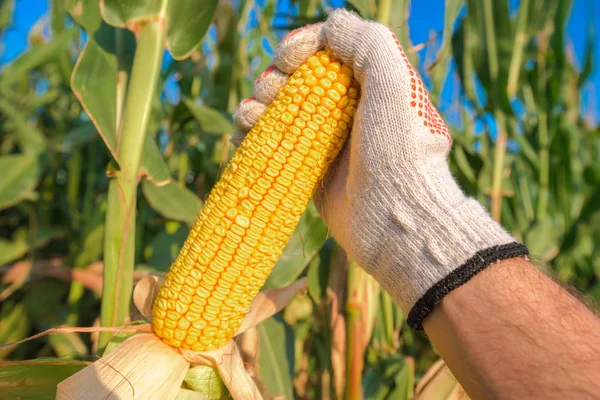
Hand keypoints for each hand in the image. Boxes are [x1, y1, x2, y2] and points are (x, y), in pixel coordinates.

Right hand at [233, 10, 526, 327]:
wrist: (394, 220)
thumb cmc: (397, 151)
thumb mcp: (393, 85)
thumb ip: (367, 43)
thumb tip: (331, 28)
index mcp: (370, 83)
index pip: (327, 49)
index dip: (302, 45)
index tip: (290, 58)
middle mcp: (347, 108)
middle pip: (297, 76)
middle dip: (276, 76)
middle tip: (272, 90)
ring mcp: (326, 139)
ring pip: (280, 108)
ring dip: (258, 102)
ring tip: (253, 114)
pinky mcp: (307, 168)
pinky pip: (273, 141)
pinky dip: (254, 132)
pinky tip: (245, 131)